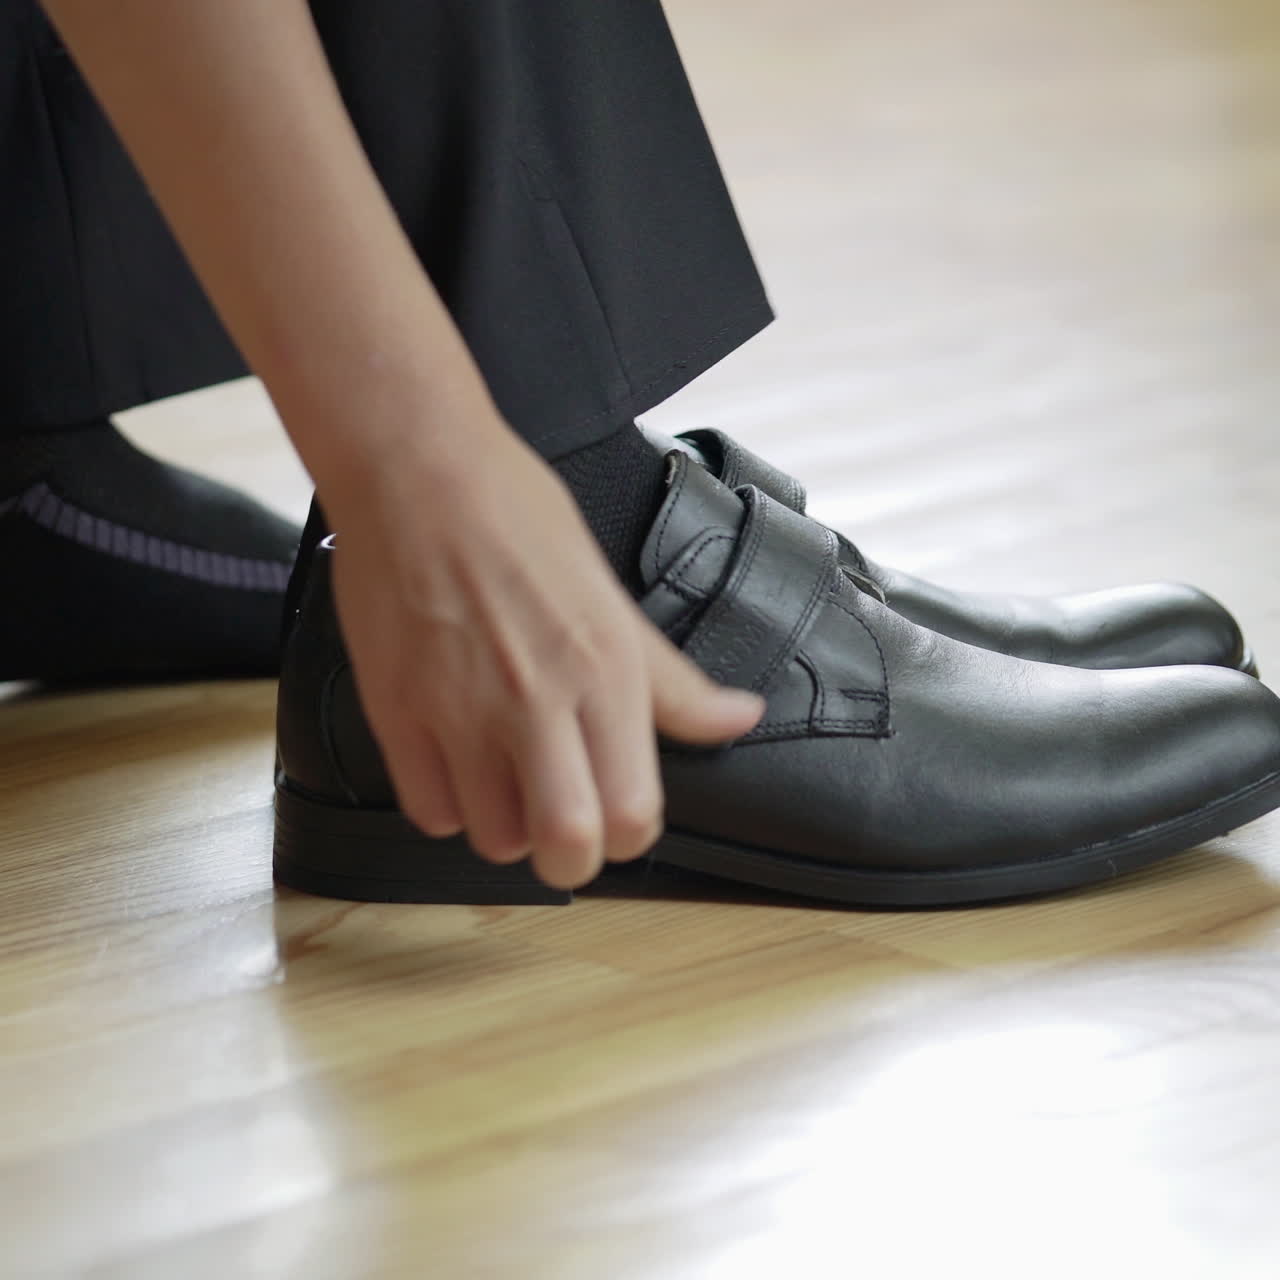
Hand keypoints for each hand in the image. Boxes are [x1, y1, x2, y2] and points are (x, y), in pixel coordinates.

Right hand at [323, 420, 763, 890]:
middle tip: (564, 826)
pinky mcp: (396, 712)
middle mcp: (537, 701)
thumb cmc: (520, 520)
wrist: (420, 474)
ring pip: (492, 839)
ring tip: (506, 778)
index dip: (628, 833)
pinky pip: (428, 810)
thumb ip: (676, 683)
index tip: (615, 811)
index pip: (633, 818)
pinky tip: (458, 760)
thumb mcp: (614, 601)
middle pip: (565, 849)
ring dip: (506, 824)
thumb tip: (741, 719)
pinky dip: (447, 802)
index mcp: (604, 672)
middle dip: (571, 858)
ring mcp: (460, 711)